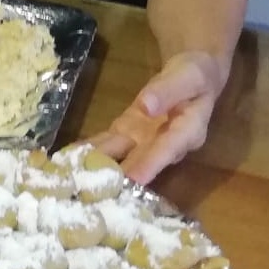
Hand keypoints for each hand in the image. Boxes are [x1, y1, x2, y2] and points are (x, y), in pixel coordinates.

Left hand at [87, 50, 226, 184]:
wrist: (191, 76)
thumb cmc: (195, 76)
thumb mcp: (187, 76)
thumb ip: (167, 91)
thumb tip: (146, 105)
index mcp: (188, 132)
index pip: (168, 150)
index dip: (151, 165)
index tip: (134, 180)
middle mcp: (166, 144)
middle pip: (142, 161)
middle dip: (121, 177)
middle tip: (99, 192)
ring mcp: (145, 140)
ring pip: (122, 155)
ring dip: (101, 166)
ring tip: (78, 178)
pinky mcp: (129, 131)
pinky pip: (111, 141)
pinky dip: (93, 148)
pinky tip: (72, 156)